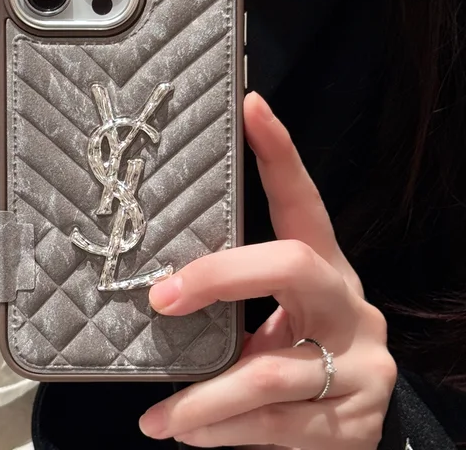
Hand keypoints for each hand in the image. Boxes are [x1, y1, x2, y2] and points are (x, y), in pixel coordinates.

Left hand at [139, 93, 396, 448]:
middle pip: (289, 264)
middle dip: (218, 277)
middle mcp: (348, 302)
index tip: (249, 105)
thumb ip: (236, 297)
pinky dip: (225, 432)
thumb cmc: (296, 344)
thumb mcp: (274, 312)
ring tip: (161, 417)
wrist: (358, 419)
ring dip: (205, 397)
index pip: (301, 199)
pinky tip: (191, 435)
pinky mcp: (358, 419)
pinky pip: (280, 427)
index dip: (278, 152)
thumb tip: (157, 291)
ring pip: (273, 372)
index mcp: (324, 265)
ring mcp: (362, 362)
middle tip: (162, 299)